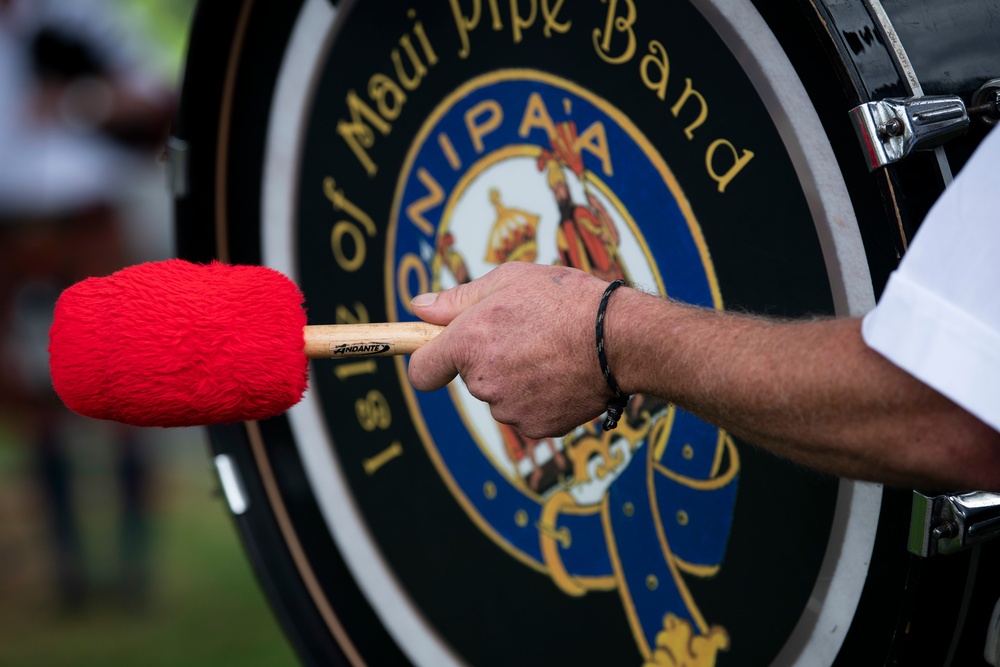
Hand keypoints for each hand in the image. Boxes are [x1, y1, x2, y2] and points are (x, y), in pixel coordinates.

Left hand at [407, 263, 614, 437]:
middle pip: (471, 378)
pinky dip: (541, 398)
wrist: (621, 340)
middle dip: (490, 360)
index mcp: (468, 342)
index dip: (429, 362)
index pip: (422, 371)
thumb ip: (457, 299)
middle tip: (528, 335)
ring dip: (517, 379)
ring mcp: (509, 409)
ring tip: (552, 352)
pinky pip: (527, 413)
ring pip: (501, 397)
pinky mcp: (536, 427)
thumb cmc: (567, 300)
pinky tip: (563, 375)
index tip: (441, 356)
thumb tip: (418, 307)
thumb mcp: (509, 280)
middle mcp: (482, 382)